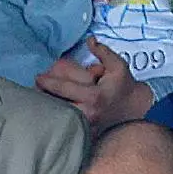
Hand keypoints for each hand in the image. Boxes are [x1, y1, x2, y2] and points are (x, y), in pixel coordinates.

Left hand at [35, 39, 153, 130]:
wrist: (138, 110)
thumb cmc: (125, 87)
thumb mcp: (118, 66)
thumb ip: (103, 51)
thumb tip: (90, 40)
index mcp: (94, 96)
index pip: (64, 88)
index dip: (48, 82)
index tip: (38, 77)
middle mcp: (89, 113)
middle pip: (57, 106)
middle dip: (43, 98)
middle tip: (34, 90)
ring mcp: (88, 126)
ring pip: (61, 118)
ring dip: (50, 110)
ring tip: (39, 102)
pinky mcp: (88, 133)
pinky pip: (69, 127)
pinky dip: (59, 120)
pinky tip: (51, 114)